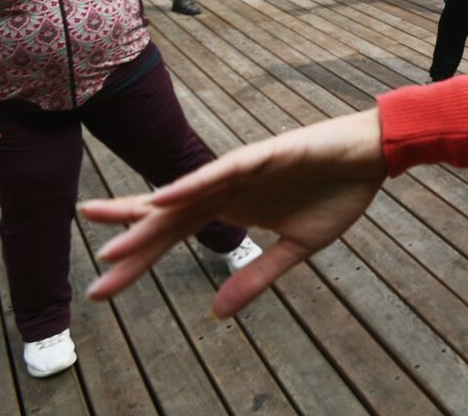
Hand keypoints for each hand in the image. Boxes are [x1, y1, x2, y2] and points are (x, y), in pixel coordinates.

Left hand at [82, 110, 385, 317]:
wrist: (374, 157)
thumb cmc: (337, 193)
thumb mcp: (297, 247)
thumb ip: (256, 276)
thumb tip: (217, 313)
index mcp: (231, 208)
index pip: (173, 235)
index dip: (139, 260)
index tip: (103, 289)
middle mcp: (226, 187)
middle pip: (167, 217)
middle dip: (130, 241)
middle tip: (93, 271)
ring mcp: (242, 170)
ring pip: (186, 196)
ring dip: (150, 218)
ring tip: (113, 241)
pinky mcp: (264, 154)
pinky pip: (222, 171)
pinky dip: (193, 183)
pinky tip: (164, 196)